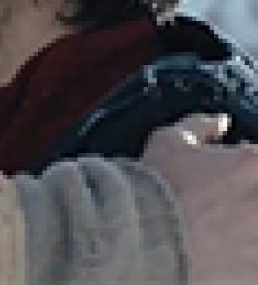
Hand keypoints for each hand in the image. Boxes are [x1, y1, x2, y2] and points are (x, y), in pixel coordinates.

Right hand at [142, 113, 257, 283]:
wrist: (145, 232)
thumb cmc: (158, 184)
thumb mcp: (170, 140)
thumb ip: (201, 126)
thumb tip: (219, 121)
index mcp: (252, 163)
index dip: (247, 166)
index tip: (236, 172)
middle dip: (249, 195)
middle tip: (230, 201)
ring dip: (248, 225)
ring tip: (227, 227)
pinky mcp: (255, 271)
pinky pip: (254, 264)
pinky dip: (244, 256)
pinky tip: (224, 249)